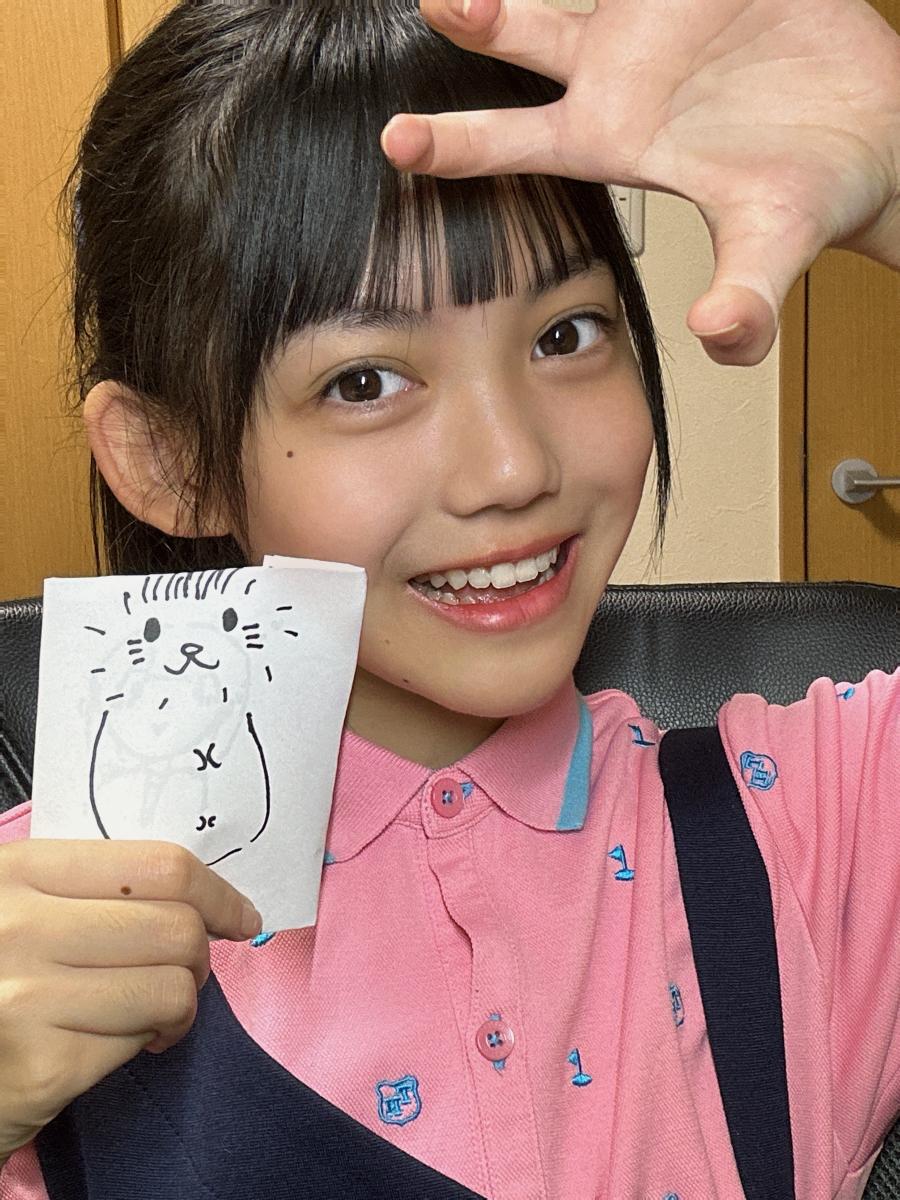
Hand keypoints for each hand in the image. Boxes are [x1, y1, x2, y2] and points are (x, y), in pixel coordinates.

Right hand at [0, 839, 260, 1160]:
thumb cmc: (2, 971)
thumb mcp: (27, 903)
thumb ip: (99, 886)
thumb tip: (206, 896)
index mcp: (21, 870)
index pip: (160, 866)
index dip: (217, 893)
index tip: (239, 917)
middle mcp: (20, 927)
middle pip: (177, 929)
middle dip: (199, 957)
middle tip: (180, 973)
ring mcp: (28, 998)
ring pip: (173, 988)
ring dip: (176, 1005)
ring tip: (142, 1010)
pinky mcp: (45, 1067)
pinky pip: (140, 1039)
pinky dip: (141, 1041)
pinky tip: (107, 1040)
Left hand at [381, 0, 899, 366]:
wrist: (877, 133)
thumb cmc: (816, 190)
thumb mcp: (777, 242)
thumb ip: (747, 293)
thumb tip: (722, 336)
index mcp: (619, 142)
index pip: (521, 146)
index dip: (459, 146)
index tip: (394, 142)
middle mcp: (620, 79)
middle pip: (526, 44)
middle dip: (478, 22)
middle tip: (433, 5)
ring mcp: (654, 22)